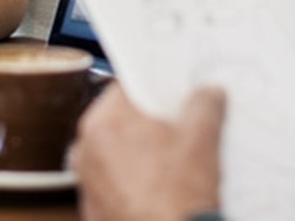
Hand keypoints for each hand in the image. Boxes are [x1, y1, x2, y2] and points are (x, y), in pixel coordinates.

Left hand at [73, 83, 225, 220]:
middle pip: (121, 119)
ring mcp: (86, 180)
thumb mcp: (202, 140)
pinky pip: (113, 180)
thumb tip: (208, 94)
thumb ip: (204, 105)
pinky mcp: (93, 206)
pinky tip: (160, 188)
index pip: (128, 87)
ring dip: (140, 152)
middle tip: (178, 131)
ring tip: (173, 164)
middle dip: (149, 123)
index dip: (154, 88)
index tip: (173, 95)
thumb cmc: (177, 199)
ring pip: (117, 150)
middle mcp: (86, 148)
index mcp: (104, 122)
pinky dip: (132, 179)